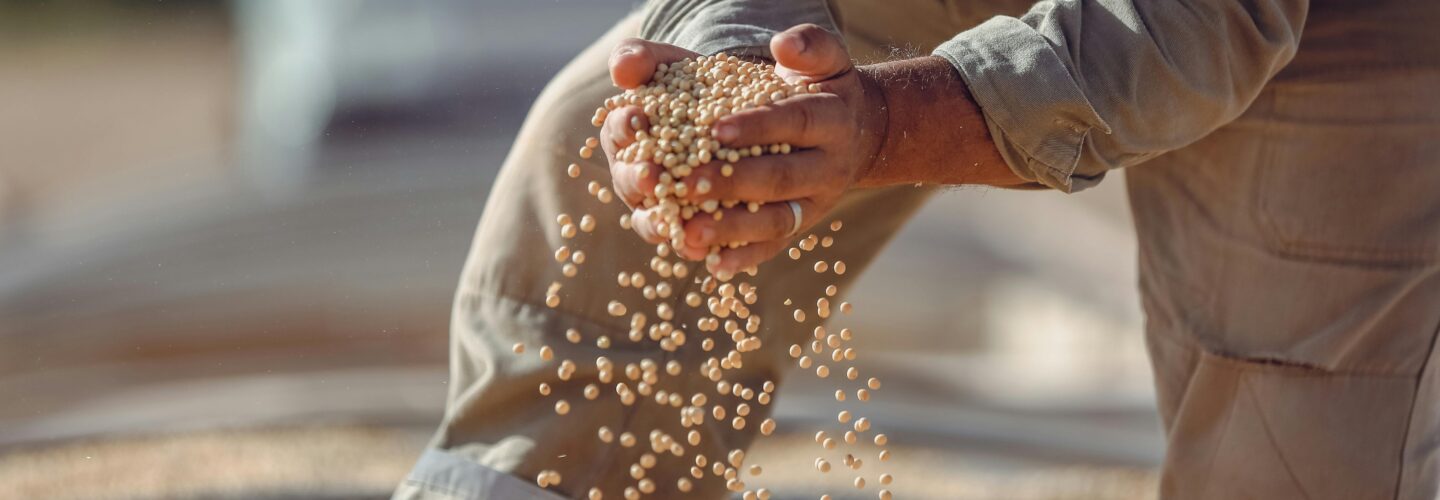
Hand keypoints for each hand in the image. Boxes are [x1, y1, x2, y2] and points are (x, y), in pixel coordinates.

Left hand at [600, 25, 887, 274]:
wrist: (859, 130)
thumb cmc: (819, 87)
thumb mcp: (823, 58)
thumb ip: (807, 45)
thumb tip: (783, 46)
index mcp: (831, 117)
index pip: (794, 121)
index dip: (757, 126)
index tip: (715, 128)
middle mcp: (829, 165)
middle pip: (780, 177)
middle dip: (732, 182)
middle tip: (685, 183)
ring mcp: (817, 201)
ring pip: (777, 220)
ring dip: (732, 229)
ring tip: (689, 232)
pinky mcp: (803, 225)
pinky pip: (775, 246)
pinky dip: (745, 258)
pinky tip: (712, 265)